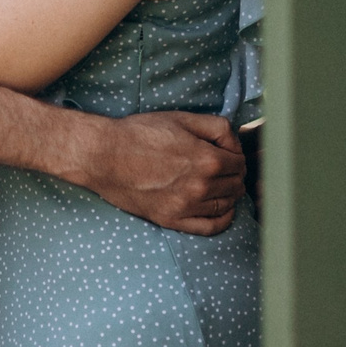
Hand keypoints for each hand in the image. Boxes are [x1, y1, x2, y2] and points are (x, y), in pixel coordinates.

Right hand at [75, 111, 245, 235]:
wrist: (105, 155)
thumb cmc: (141, 133)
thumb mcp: (182, 118)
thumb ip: (217, 128)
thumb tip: (235, 144)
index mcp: (207, 160)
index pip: (240, 163)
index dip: (236, 155)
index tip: (227, 152)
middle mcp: (201, 187)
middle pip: (236, 185)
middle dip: (234, 174)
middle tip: (223, 166)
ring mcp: (186, 207)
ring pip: (226, 205)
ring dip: (229, 193)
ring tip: (219, 184)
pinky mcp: (172, 220)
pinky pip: (210, 227)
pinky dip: (223, 219)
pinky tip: (222, 210)